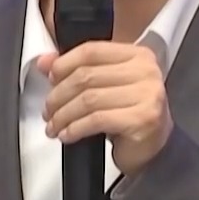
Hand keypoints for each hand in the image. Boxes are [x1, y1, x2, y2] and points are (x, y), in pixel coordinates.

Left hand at [40, 41, 173, 175]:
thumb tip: (44, 62)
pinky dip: (76, 128)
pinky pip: (97, 119)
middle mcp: (146, 71)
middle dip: (59, 95)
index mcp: (137, 55)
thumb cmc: (129, 114)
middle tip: (48, 110)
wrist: (154, 148)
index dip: (64, 64)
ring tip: (54, 126)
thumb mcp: (103, 87)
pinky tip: (67, 135)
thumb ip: (76, 70)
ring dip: (64, 115)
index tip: (49, 78)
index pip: (92, 51)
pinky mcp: (143, 118)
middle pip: (87, 76)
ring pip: (89, 99)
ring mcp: (147, 94)